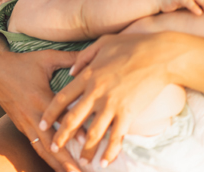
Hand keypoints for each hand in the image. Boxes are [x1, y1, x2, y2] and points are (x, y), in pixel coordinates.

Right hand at [0, 45, 81, 171]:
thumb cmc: (24, 62)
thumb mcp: (46, 57)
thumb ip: (69, 59)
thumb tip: (92, 57)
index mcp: (40, 97)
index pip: (58, 117)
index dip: (73, 130)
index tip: (87, 142)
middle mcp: (32, 114)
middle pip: (49, 142)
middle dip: (65, 159)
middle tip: (80, 171)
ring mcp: (25, 123)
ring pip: (41, 148)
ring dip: (56, 163)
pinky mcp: (22, 126)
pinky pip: (36, 145)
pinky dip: (47, 157)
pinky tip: (58, 166)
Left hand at [40, 33, 180, 166]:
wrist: (160, 55)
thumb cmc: (132, 45)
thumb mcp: (103, 43)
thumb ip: (83, 57)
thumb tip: (71, 71)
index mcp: (88, 75)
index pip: (62, 98)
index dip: (51, 113)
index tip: (43, 125)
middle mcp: (96, 92)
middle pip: (73, 119)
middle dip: (61, 136)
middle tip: (53, 148)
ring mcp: (112, 104)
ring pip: (93, 133)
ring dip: (86, 149)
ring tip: (81, 161)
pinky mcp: (128, 113)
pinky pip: (116, 137)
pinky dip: (110, 151)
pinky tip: (105, 162)